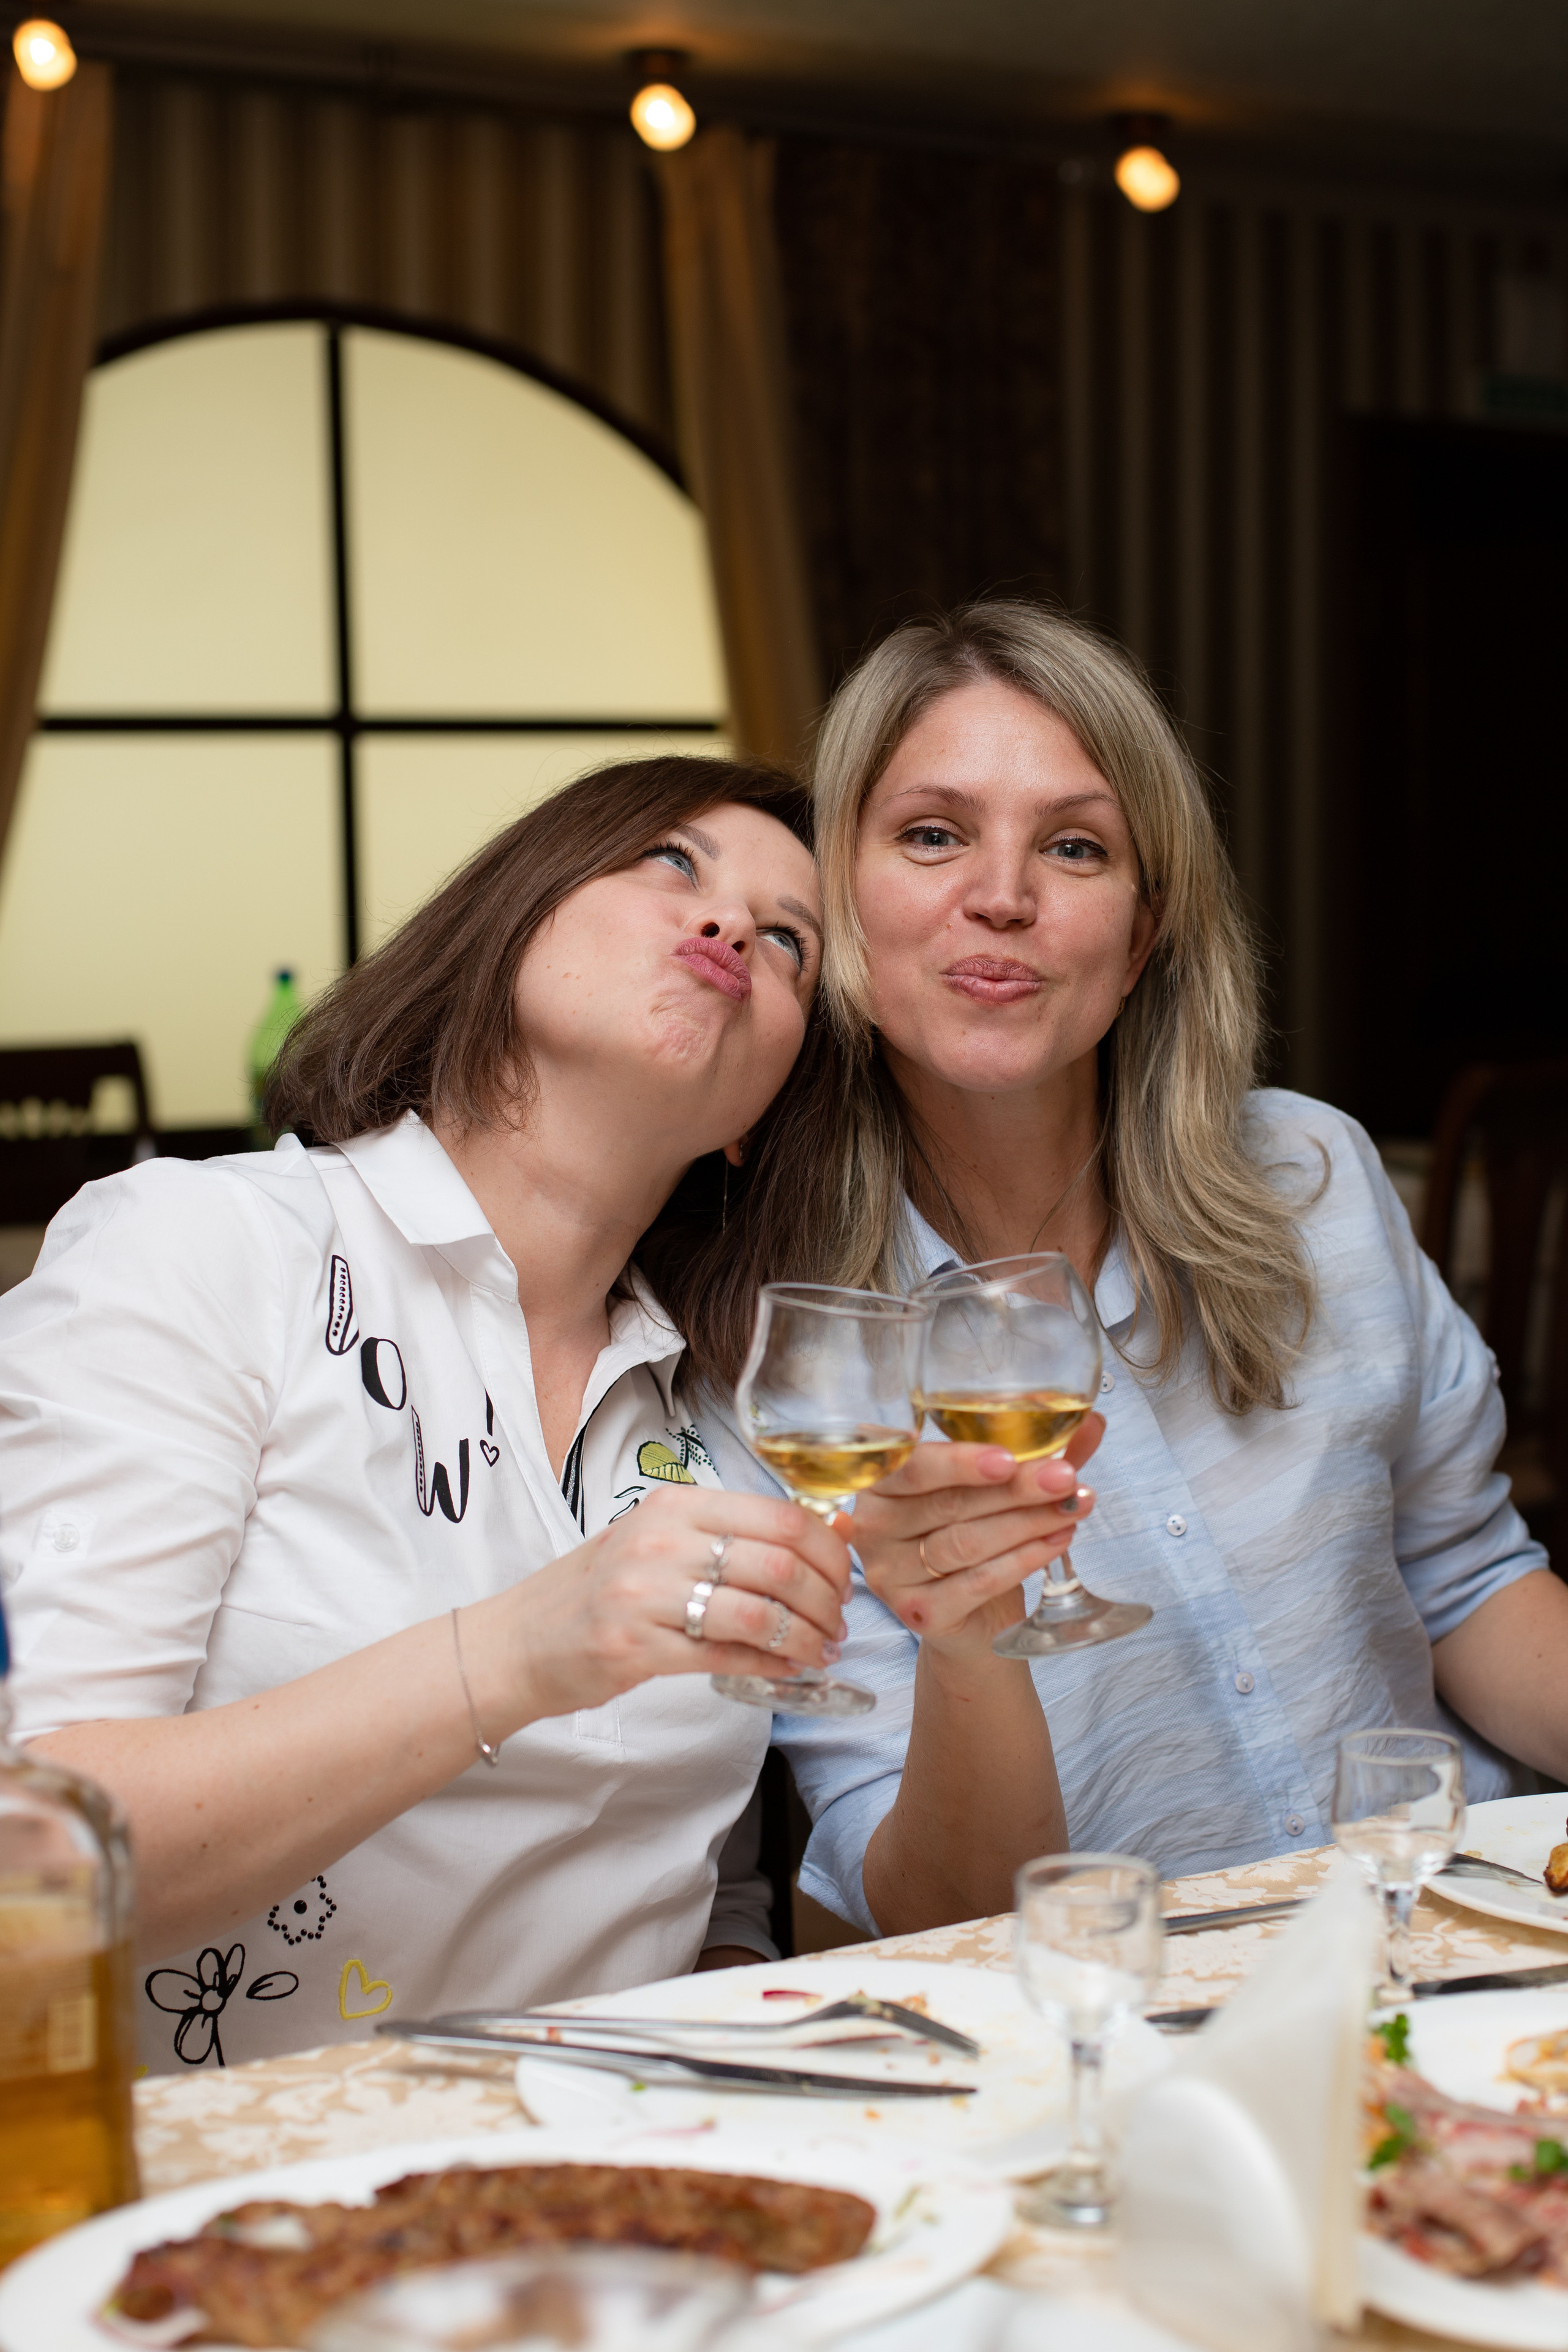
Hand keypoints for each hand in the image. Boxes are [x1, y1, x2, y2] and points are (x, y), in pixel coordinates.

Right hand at [491, 1484, 853, 1723]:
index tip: (844, 1577)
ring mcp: (646, 1594)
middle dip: (828, 1600)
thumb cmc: (599, 1590)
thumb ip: (727, 1536)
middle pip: (781, 1563)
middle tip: (840, 1623)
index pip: (781, 1516)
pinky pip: (727, 1656)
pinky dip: (772, 1666)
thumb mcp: (660, 1540)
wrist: (519, 1642)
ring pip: (760, 1612)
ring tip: (822, 1652)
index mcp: (676, 1505)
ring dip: (807, 1639)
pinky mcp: (636, 1648)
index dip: (830, 1551)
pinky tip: (790, 1672)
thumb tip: (818, 1539)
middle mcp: (663, 1541)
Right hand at [851, 1415, 1105, 1663]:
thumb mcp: (996, 1491)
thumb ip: (1035, 1455)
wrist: (970, 1619)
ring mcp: (890, 1575)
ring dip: (1028, 1523)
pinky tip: (1057, 1542)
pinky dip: (1022, 1560)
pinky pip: (976, 1583)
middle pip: (949, 1504)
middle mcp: (874, 1527)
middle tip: (1066, 1478)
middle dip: (1015, 1490)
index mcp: (880, 1483)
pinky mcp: (918, 1614)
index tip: (1010, 1458)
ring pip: (966, 1543)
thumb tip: (1092, 1423)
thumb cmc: (974, 1538)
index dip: (960, 1462)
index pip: (913, 1467)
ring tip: (1073, 1508)